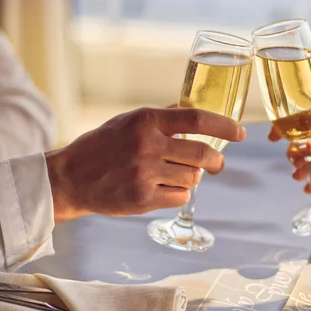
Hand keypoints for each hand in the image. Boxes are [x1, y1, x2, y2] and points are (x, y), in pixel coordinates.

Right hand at [46, 107, 245, 222]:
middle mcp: (147, 145)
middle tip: (218, 164)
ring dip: (193, 177)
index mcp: (146, 120)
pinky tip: (165, 188)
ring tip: (177, 174)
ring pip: (193, 177)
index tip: (240, 133)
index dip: (224, 126)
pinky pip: (180, 197)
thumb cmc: (102, 146)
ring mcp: (145, 174)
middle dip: (217, 160)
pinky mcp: (142, 199)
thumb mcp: (129, 121)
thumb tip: (194, 110)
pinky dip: (180, 193)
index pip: (197, 119)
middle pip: (202, 153)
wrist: (70, 178)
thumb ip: (162, 117)